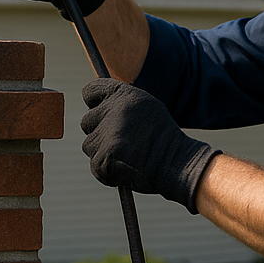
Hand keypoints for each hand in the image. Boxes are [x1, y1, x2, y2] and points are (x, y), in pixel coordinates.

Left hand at [80, 79, 218, 213]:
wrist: (176, 163)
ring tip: (128, 154)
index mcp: (122, 94)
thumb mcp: (145, 107)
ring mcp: (106, 136)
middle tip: (124, 140)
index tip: (104, 113)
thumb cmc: (162, 136)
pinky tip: (126, 167)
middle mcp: (111, 111)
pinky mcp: (104, 158)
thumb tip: (94, 104)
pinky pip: (95, 164)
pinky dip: (107, 170)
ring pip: (90, 145)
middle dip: (100, 131)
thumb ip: (119, 102)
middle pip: (87, 121)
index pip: (90, 92)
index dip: (95, 103)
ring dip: (104, 152)